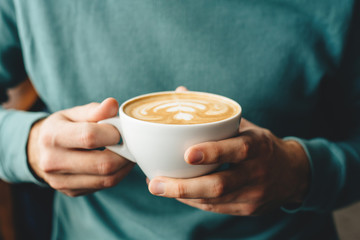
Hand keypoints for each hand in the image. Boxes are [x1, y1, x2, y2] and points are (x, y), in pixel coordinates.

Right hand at [27, 98, 134, 196]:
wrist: (40, 151)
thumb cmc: (63, 127)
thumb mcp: (74, 113)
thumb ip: (94, 110)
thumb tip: (112, 104)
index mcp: (53, 136)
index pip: (89, 137)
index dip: (113, 133)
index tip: (121, 130)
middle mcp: (52, 161)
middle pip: (102, 164)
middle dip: (124, 154)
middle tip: (131, 144)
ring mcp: (60, 181)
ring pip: (106, 179)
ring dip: (124, 166)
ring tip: (128, 153)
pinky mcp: (71, 191)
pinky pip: (103, 186)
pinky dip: (118, 175)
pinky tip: (119, 163)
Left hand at [148, 118, 309, 215]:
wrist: (293, 173)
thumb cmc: (261, 145)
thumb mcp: (245, 125)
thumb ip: (213, 113)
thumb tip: (181, 91)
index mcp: (258, 146)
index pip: (237, 150)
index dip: (213, 153)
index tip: (187, 154)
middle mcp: (257, 172)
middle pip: (219, 185)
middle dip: (183, 187)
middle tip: (154, 183)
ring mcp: (253, 194)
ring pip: (213, 200)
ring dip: (182, 195)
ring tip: (156, 186)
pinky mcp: (247, 209)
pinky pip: (215, 208)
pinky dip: (193, 200)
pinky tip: (177, 193)